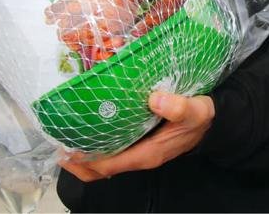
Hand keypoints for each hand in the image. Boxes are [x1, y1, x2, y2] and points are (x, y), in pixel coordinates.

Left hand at [59, 93, 213, 181]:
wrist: (212, 122)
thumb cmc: (201, 117)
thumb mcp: (196, 110)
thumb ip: (178, 106)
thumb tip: (154, 99)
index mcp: (147, 154)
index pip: (108, 165)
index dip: (85, 160)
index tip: (66, 149)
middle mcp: (140, 157)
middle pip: (100, 170)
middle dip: (77, 163)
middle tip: (57, 145)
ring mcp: (139, 152)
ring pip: (105, 162)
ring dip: (84, 155)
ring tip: (66, 137)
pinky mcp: (140, 144)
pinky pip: (113, 152)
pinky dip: (97, 146)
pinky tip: (89, 129)